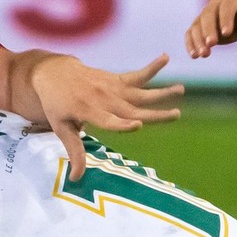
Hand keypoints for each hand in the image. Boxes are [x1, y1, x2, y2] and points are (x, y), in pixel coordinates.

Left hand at [28, 54, 183, 179]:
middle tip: (176, 114)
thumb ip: (74, 151)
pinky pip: (137, 75)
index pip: (108, 120)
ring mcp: (112, 88)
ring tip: (182, 89)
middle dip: (155, 113)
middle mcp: (103, 98)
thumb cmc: (57, 105)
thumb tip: (77, 179)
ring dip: (162, 92)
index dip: (122, 124)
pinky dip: (152, 67)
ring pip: (141, 92)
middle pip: (132, 109)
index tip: (138, 125)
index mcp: (88, 111)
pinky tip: (166, 57)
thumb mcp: (61, 128)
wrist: (54, 74)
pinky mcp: (117, 80)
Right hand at [186, 0, 236, 58]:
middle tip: (212, 44)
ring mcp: (205, 15)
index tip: (227, 33)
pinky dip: (190, 44)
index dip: (226, 19)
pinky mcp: (199, 26)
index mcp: (232, 0)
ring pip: (197, 25)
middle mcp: (214, 5)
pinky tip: (194, 56)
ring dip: (198, 40)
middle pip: (208, 15)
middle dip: (209, 30)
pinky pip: (191, 33)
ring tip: (203, 55)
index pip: (227, 8)